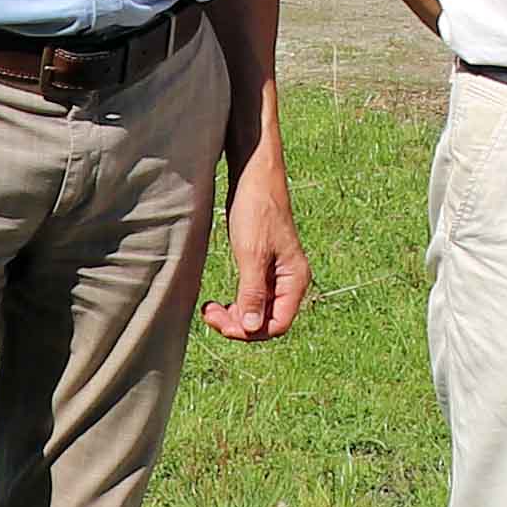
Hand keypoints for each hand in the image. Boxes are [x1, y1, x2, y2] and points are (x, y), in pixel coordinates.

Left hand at [203, 150, 312, 342]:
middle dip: (239, 324)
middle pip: (267, 321)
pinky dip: (236, 303)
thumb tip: (252, 328)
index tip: (222, 321)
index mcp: (295, 279)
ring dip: (236, 316)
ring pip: (258, 310)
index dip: (250, 331)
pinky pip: (253, 296)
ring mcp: (277, 274)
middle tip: (210, 314)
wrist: (254, 175)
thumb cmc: (257, 210)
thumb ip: (252, 294)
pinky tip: (219, 302)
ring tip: (211, 309)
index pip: (278, 324)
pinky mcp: (264, 265)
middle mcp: (290, 280)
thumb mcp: (251, 255)